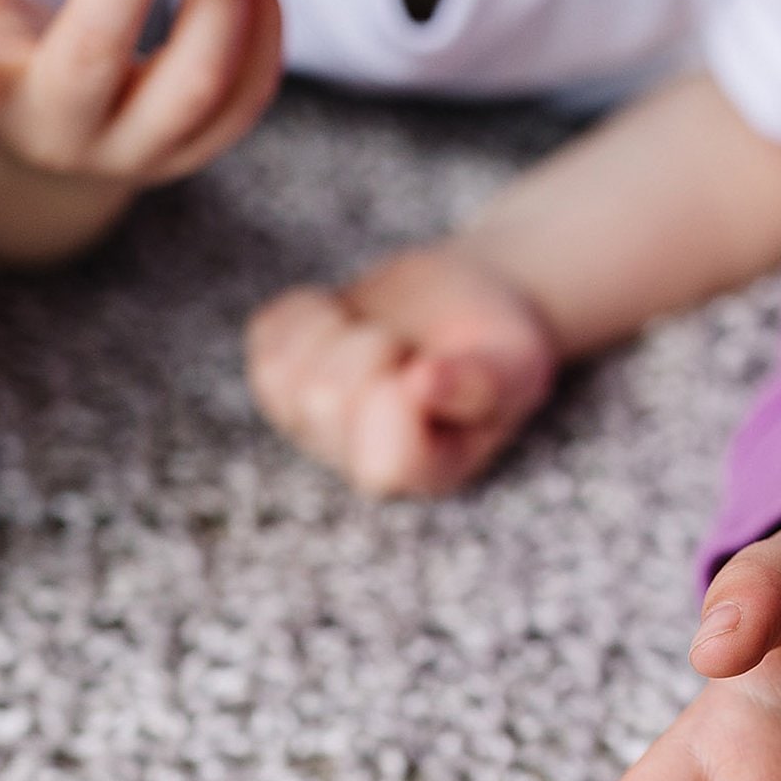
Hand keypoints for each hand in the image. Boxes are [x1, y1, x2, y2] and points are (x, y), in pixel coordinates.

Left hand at [245, 242, 557, 496]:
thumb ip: (479, 384)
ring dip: (335, 327)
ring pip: (282, 371)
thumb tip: (422, 382)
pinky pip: (267, 334)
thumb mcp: (513, 364)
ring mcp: (310, 425)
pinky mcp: (280, 380)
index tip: (423, 364)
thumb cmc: (493, 345)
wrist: (459, 307)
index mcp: (425, 472)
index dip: (397, 398)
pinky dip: (308, 308)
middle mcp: (356, 462)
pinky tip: (345, 319)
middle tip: (404, 346)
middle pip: (324, 399)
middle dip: (372, 346)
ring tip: (375, 332)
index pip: (383, 465)